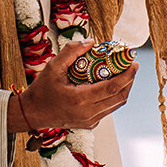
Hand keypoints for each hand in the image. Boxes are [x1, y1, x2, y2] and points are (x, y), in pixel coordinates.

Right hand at [13, 39, 138, 130]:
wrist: (33, 113)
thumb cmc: (42, 90)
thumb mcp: (53, 66)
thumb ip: (71, 51)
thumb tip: (91, 42)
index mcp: (80, 99)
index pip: (113, 87)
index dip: (127, 75)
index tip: (133, 63)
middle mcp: (88, 113)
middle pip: (119, 97)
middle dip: (130, 80)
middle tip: (132, 66)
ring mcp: (90, 121)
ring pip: (116, 105)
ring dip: (124, 89)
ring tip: (124, 74)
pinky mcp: (90, 124)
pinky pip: (108, 109)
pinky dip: (113, 97)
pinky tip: (110, 85)